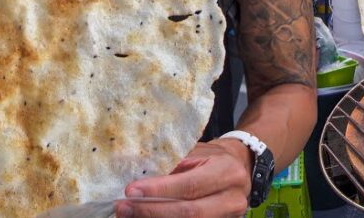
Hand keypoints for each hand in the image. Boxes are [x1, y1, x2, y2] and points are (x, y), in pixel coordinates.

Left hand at [120, 139, 252, 217]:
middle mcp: (233, 198)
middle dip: (152, 211)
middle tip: (124, 208)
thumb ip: (174, 165)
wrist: (239, 168)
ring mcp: (229, 217)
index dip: (159, 190)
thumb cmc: (213, 158)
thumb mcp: (198, 152)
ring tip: (129, 215)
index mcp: (227, 172)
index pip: (190, 185)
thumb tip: (138, 177)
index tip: (131, 191)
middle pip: (189, 212)